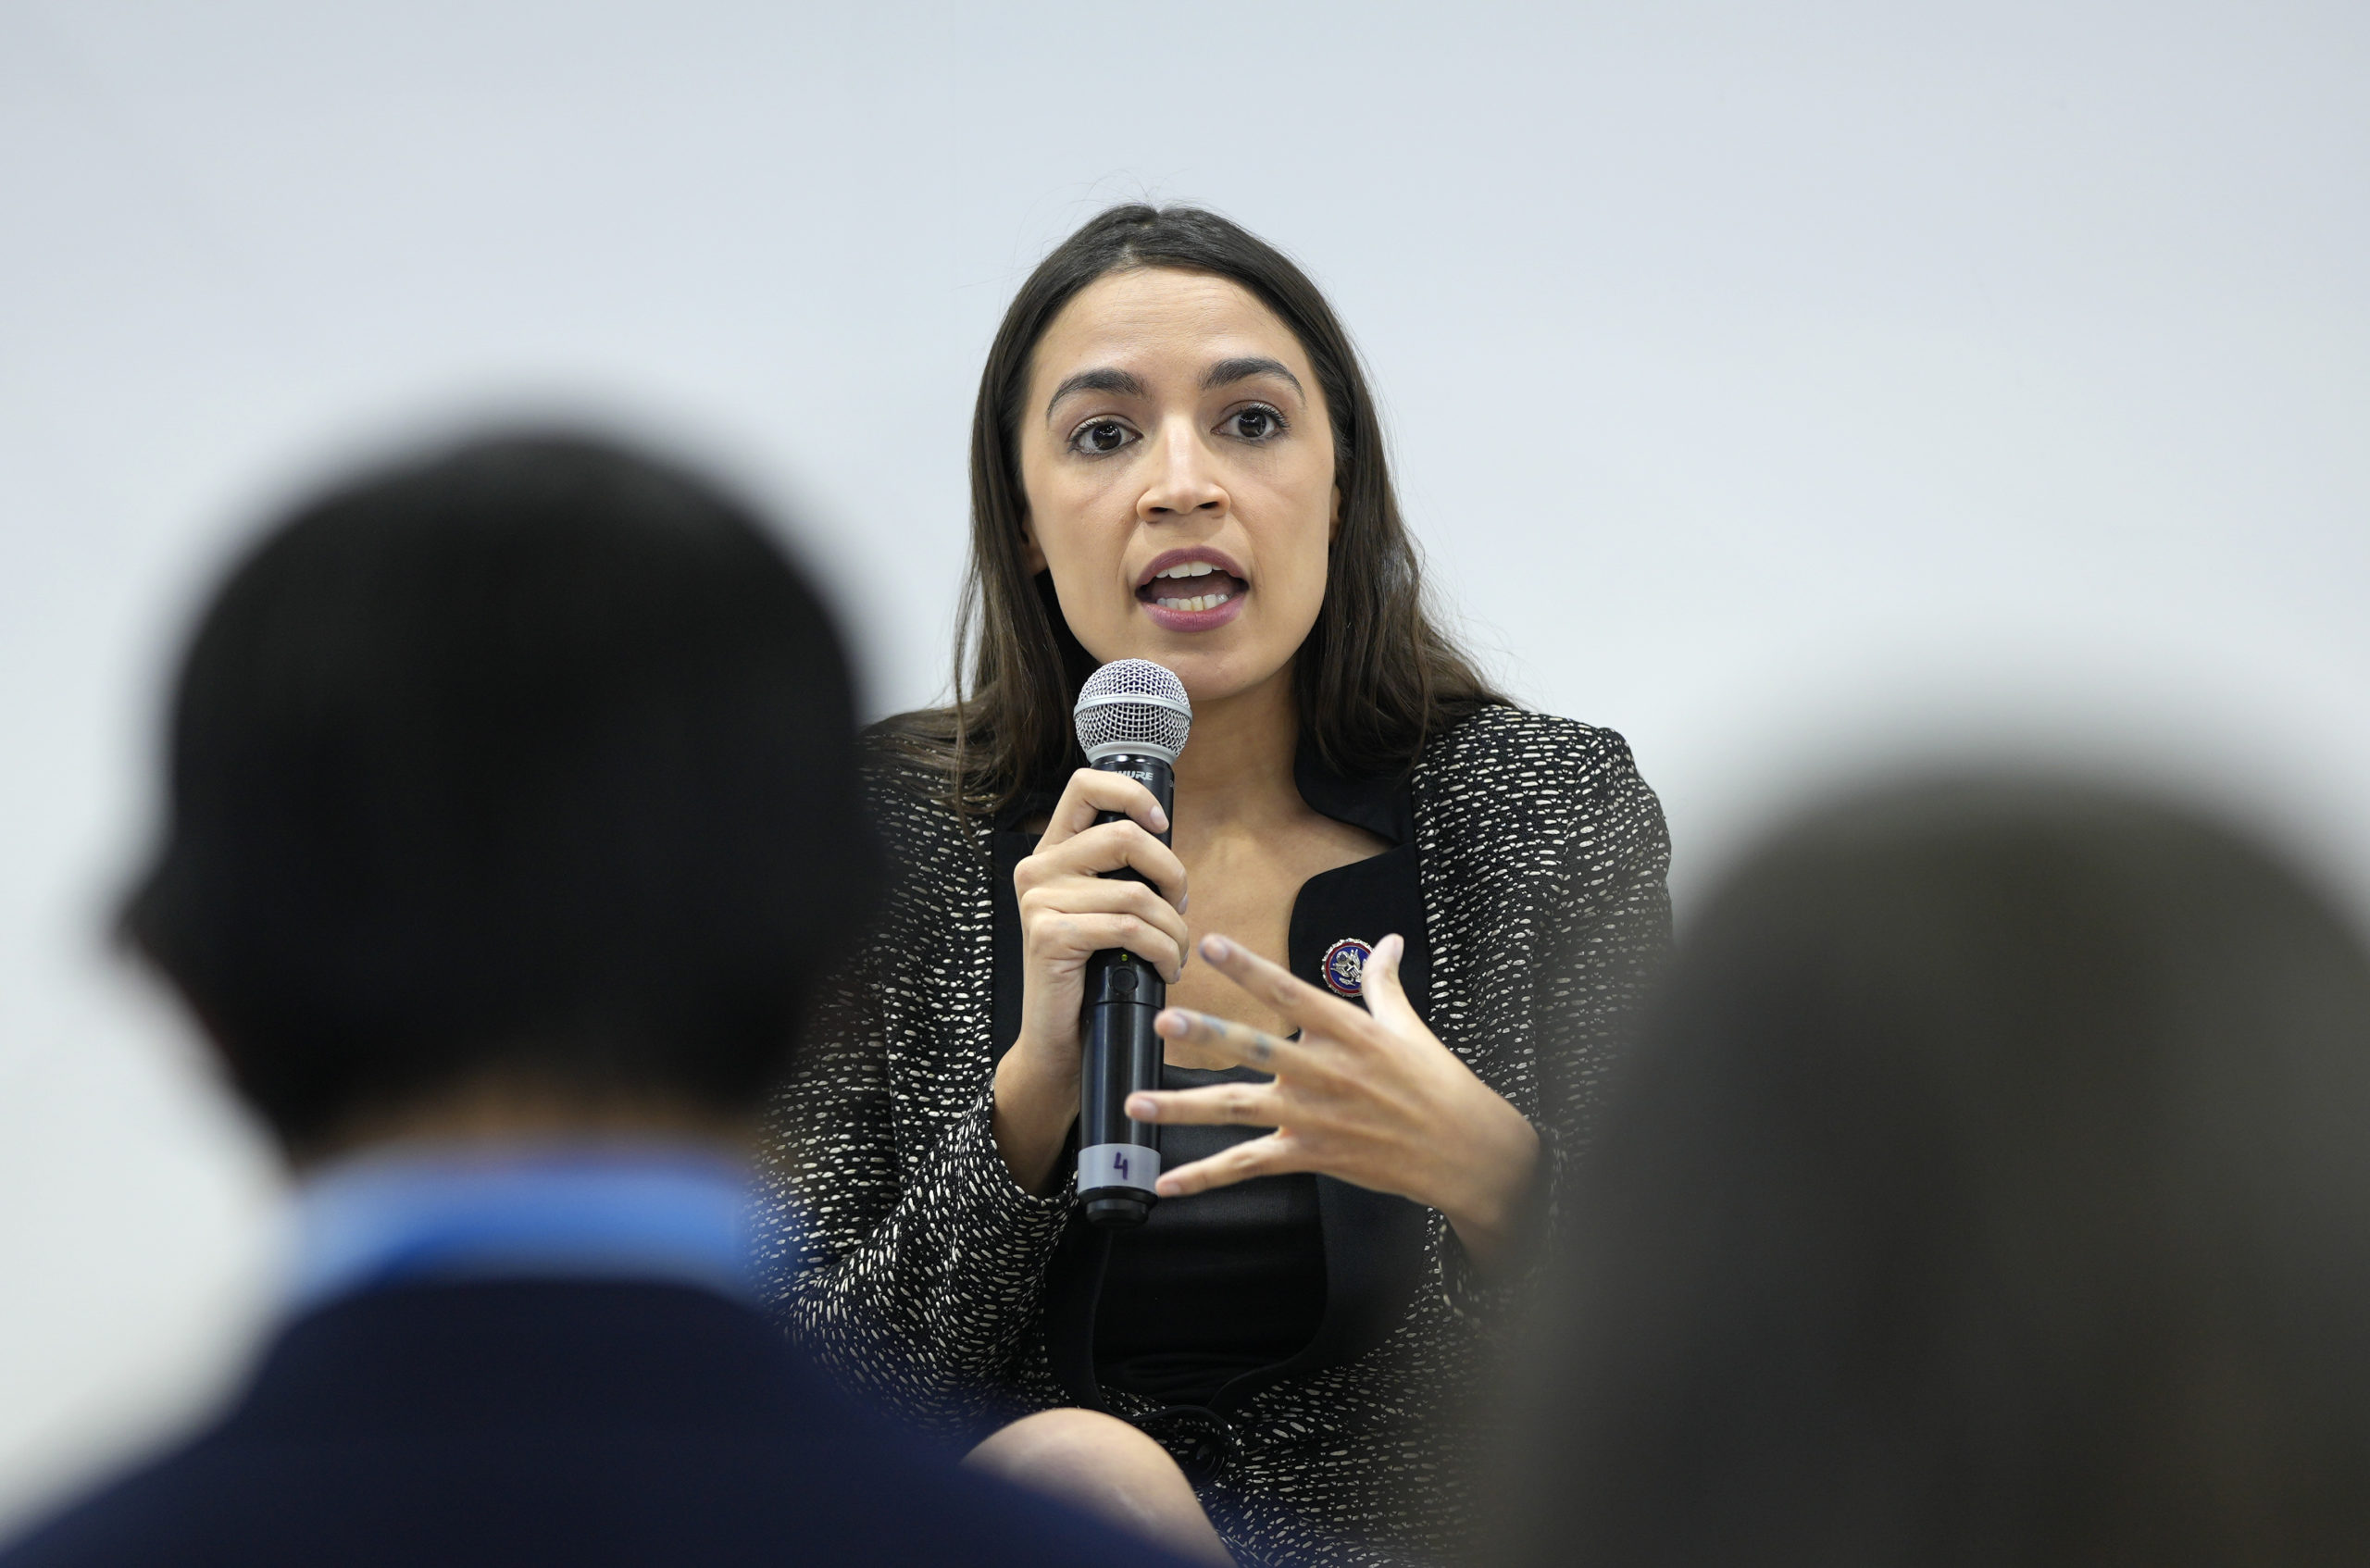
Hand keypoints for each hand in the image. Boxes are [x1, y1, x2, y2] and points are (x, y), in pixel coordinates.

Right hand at [991, 768, 1188, 1194]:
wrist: (1059, 1043)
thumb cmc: (1092, 977)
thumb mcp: (1105, 911)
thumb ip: (1121, 872)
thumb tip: (1165, 841)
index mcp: (1052, 853)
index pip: (1085, 786)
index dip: (1131, 793)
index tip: (1162, 825)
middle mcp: (1037, 869)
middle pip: (1125, 836)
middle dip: (1172, 875)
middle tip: (1180, 911)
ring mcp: (1038, 901)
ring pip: (1136, 893)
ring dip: (1174, 930)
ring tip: (1176, 954)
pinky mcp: (1049, 935)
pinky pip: (1129, 928)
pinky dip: (1163, 951)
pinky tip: (1166, 970)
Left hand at [1128, 932, 1541, 1271]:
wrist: (1464, 1151)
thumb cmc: (1437, 1084)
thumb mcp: (1410, 1027)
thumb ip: (1385, 983)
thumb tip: (1388, 941)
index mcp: (1347, 1031)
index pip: (1291, 992)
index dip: (1250, 968)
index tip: (1211, 943)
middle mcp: (1325, 1071)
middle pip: (1257, 1048)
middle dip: (1208, 1035)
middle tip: (1164, 1022)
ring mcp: (1314, 1117)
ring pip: (1238, 1109)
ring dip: (1183, 1107)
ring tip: (1135, 1103)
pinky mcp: (1311, 1155)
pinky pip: (1249, 1165)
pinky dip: (1205, 1177)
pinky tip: (1167, 1183)